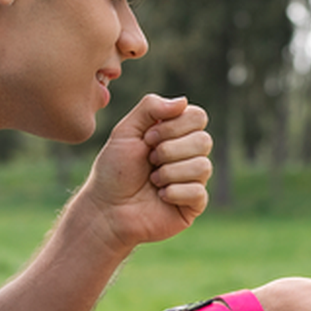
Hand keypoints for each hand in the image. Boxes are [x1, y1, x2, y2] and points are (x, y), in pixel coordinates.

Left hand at [78, 94, 212, 250]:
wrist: (106, 208)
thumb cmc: (114, 171)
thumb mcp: (126, 131)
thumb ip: (150, 107)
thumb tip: (183, 101)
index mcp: (176, 134)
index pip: (197, 117)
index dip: (173, 126)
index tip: (147, 137)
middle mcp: (189, 155)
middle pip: (204, 140)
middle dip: (170, 150)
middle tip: (149, 160)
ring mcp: (193, 180)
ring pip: (203, 166)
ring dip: (170, 172)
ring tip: (152, 180)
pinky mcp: (194, 205)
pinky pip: (198, 192)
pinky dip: (174, 192)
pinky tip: (160, 196)